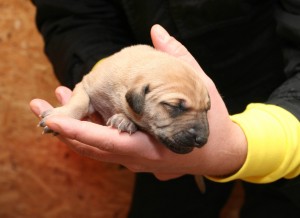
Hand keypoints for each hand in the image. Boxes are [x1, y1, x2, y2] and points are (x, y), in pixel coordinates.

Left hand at [30, 25, 246, 179]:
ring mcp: (135, 159)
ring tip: (55, 102)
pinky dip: (87, 131)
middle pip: (91, 147)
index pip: (108, 141)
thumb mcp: (199, 88)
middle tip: (38, 105)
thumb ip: (178, 58)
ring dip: (72, 128)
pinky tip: (79, 113)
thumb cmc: (212, 124)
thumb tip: (158, 31)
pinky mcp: (134, 155)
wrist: (219, 153)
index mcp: (154, 146)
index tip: (53, 119)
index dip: (78, 130)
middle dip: (63, 127)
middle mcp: (139, 158)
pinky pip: (104, 146)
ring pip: (94, 148)